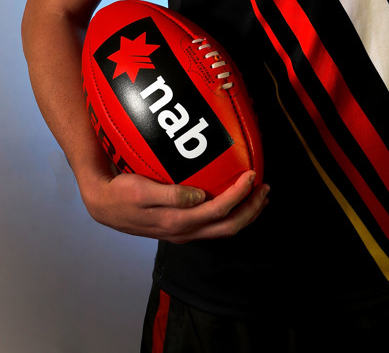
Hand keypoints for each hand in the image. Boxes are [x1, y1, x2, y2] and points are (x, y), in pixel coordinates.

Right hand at [81, 170, 268, 242]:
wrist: (103, 205)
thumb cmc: (121, 193)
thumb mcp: (141, 191)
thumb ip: (170, 195)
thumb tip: (199, 196)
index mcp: (178, 222)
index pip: (219, 212)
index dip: (239, 196)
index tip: (251, 175)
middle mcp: (184, 232)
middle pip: (228, 227)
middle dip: (251, 209)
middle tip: (266, 189)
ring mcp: (183, 232)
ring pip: (223, 230)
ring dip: (244, 214)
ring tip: (258, 196)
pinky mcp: (180, 228)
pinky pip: (213, 226)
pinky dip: (230, 214)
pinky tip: (234, 200)